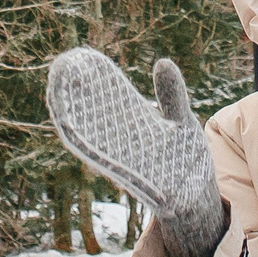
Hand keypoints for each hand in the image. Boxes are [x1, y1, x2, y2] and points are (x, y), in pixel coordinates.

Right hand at [45, 50, 228, 256]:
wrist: (198, 198)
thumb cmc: (186, 158)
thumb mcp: (181, 121)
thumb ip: (172, 95)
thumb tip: (162, 61)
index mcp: (133, 125)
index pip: (107, 99)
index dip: (92, 80)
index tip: (76, 58)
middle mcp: (123, 144)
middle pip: (93, 118)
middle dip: (74, 98)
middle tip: (59, 70)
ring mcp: (127, 165)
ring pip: (94, 143)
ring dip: (76, 124)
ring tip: (59, 100)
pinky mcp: (140, 184)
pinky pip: (114, 168)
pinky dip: (97, 155)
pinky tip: (81, 138)